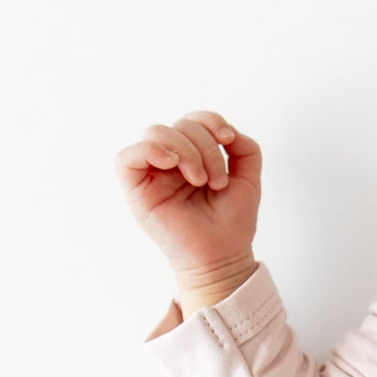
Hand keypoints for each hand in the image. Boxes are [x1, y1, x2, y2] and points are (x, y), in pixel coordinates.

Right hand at [115, 111, 262, 287]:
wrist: (224, 256)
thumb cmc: (232, 221)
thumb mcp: (248, 178)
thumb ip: (244, 148)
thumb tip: (226, 131)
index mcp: (193, 156)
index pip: (193, 120)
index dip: (211, 120)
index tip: (229, 140)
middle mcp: (170, 162)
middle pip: (178, 125)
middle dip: (205, 147)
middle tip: (217, 180)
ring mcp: (152, 175)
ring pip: (156, 133)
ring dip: (187, 151)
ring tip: (200, 180)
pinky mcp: (136, 190)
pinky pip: (127, 157)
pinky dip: (152, 151)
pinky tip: (174, 165)